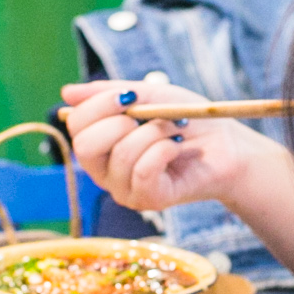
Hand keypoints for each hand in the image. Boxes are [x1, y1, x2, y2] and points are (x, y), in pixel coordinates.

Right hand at [57, 78, 258, 213]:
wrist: (228, 146)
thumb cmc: (188, 120)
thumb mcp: (150, 96)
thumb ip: (110, 93)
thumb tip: (66, 93)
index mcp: (101, 144)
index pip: (76, 125)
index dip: (98, 105)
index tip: (129, 94)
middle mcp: (105, 171)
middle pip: (85, 145)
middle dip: (119, 122)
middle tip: (150, 116)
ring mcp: (124, 189)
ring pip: (122, 155)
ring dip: (154, 132)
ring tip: (176, 130)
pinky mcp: (148, 200)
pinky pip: (143, 171)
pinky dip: (164, 150)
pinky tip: (178, 149)